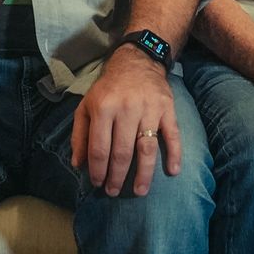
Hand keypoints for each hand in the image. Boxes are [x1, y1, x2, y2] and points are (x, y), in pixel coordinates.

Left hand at [71, 45, 180, 196]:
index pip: (99, 147)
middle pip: (122, 152)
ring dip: (143, 173)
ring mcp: (149, 109)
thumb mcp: (86, 106)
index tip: (97, 183)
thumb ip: (80, 135)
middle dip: (117, 177)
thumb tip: (78, 164)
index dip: (97, 170)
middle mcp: (126, 108)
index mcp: (103, 108)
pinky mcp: (167, 108)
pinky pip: (172, 134)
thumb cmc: (108, 89)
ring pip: (147, 148)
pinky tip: (173, 171)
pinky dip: (174, 154)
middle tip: (114, 191)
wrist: (136, 62)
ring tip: (140, 191)